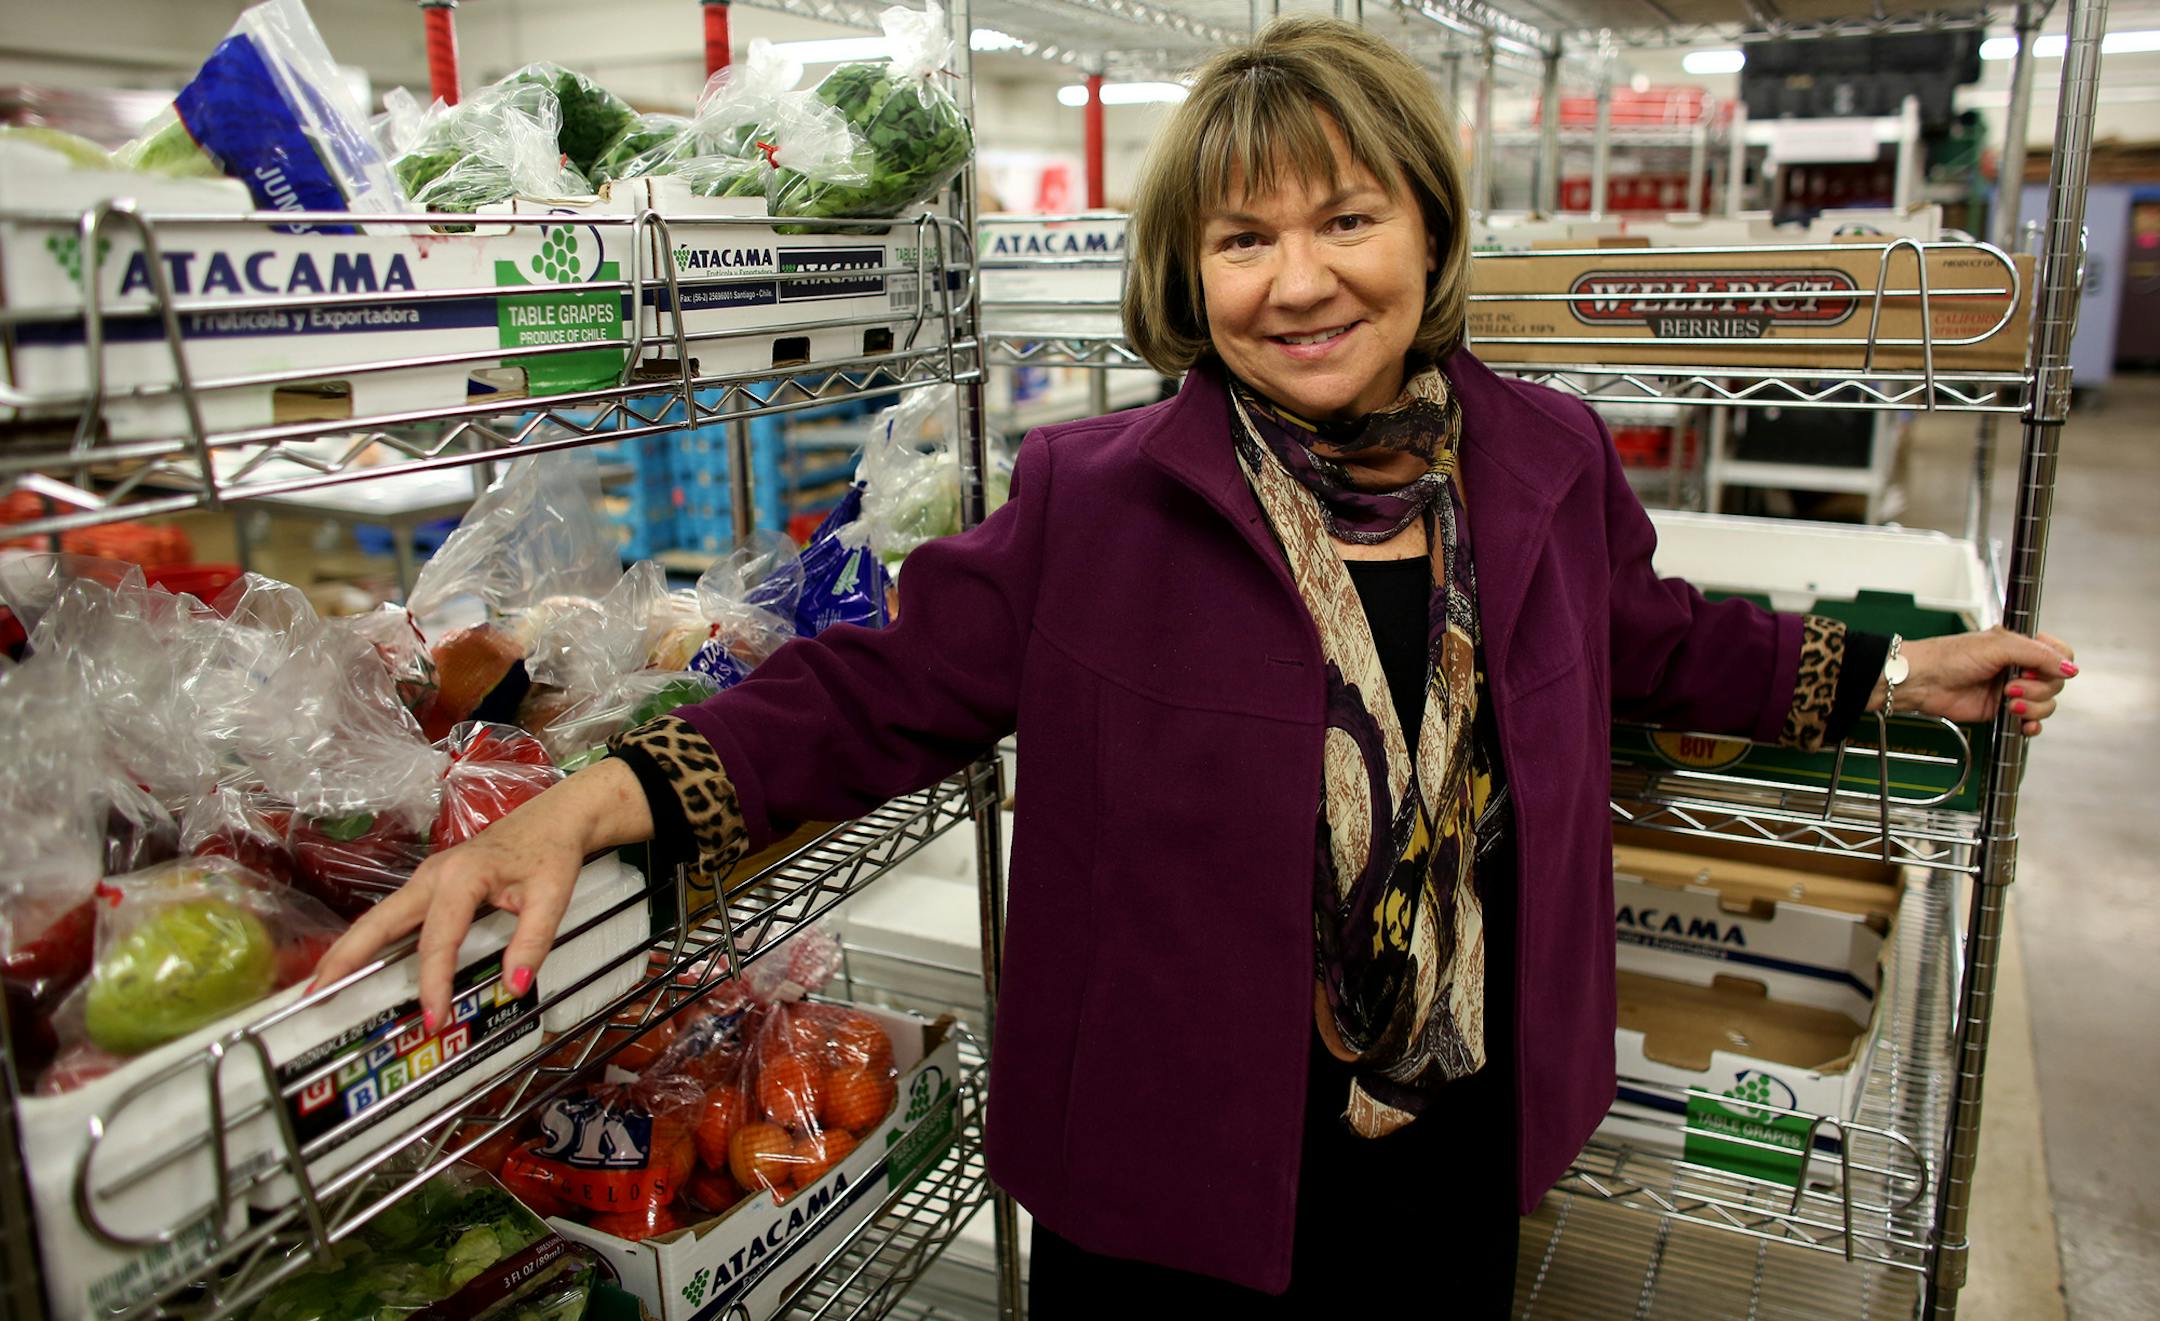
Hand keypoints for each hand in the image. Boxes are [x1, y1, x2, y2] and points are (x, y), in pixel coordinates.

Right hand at [309, 758, 653, 1029]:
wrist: (552, 819)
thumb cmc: (549, 853)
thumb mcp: (552, 896)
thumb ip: (534, 941)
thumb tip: (514, 986)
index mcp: (462, 876)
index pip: (439, 939)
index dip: (433, 982)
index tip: (432, 1018)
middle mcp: (433, 875)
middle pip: (379, 920)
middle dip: (346, 957)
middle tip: (317, 993)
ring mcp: (426, 878)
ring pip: (378, 917)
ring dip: (348, 949)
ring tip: (320, 984)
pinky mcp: (428, 885)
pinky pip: (391, 916)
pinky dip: (368, 940)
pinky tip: (356, 962)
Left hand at [1880, 627, 2077, 737]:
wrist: (1923, 682)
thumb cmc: (1950, 657)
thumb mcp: (1997, 646)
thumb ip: (2036, 655)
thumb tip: (2070, 668)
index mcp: (2020, 646)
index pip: (2060, 653)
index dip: (2057, 663)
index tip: (2039, 668)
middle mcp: (2019, 667)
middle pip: (2056, 682)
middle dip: (2038, 687)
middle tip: (2011, 686)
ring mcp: (2012, 690)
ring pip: (2047, 703)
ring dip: (2033, 705)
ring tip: (2008, 701)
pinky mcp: (2002, 711)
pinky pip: (2031, 721)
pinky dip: (2032, 724)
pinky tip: (2023, 723)